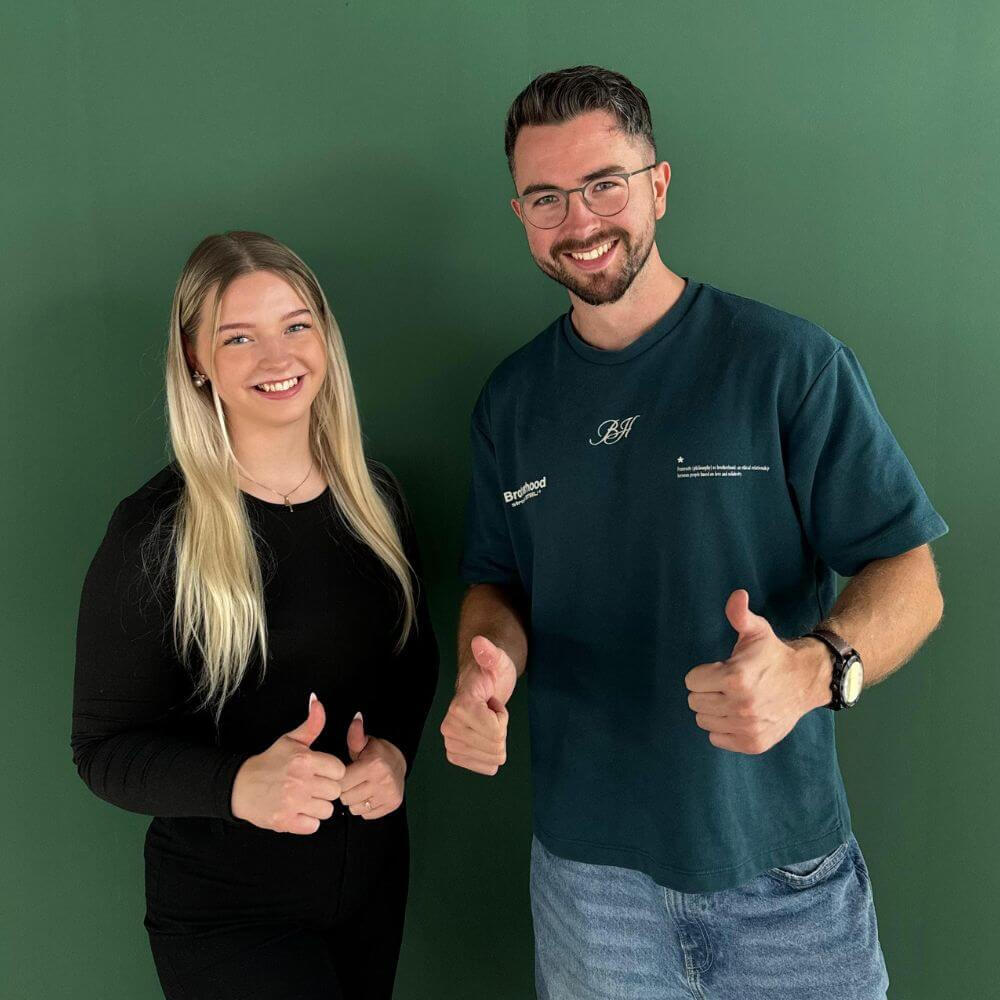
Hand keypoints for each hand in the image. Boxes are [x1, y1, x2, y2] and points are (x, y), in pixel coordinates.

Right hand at [231, 693, 346, 833]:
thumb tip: (317, 700)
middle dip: (326, 789)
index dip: (332, 772)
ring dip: (318, 807)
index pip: (340, 770)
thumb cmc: (270, 762)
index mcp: (304, 760)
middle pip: (335, 791)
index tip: (321, 772)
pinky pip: (313, 826)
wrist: (240, 786)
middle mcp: (299, 781)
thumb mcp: (290, 740)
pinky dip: (307, 821)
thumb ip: (312, 723)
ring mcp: (292, 803)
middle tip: (311, 786)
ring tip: (304, 799)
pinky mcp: (285, 822)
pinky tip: (298, 811)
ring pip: (327, 810)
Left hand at [338, 712, 405, 819]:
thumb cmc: (376, 752)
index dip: (338, 779)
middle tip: (352, 781)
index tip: (343, 774)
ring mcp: (389, 795)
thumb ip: (355, 735)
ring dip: (354, 801)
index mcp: (373, 765)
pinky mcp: (392, 805)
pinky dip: (364, 808)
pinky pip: (366, 814)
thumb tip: (356, 718)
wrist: (399, 761)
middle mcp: (383, 782)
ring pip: (355, 808)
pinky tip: (368, 795)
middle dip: (345, 791)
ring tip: (359, 788)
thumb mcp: (365, 742)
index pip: (341, 783)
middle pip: (346, 798)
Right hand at [439, 635, 516, 774]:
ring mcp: (451, 743)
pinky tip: (484, 735)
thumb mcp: (498, 661)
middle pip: (496, 748)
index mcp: (460, 707)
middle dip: (500, 729)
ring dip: (496, 740)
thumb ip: (490, 653)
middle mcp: (449, 727)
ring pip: (492, 759)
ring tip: (487, 720)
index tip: (492, 703)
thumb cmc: (492, 672)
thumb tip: (480, 642)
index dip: (502, 718)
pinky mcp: (455, 754)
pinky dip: (491, 754)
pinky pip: (485, 767)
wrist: (482, 684)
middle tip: (490, 711)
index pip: (496, 733)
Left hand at [684, 589, 828, 754]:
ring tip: (732, 698)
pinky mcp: (753, 743)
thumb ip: (739, 614)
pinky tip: (738, 715)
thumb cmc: (773, 655)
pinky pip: (717, 739)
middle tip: (725, 685)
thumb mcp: (756, 631)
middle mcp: (741, 705)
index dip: (703, 673)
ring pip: (704, 721)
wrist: (805, 681)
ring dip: (713, 710)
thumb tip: (737, 596)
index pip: (691, 681)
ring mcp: (748, 727)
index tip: (719, 669)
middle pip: (695, 702)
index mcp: (736, 677)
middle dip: (706, 691)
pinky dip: (723, 729)